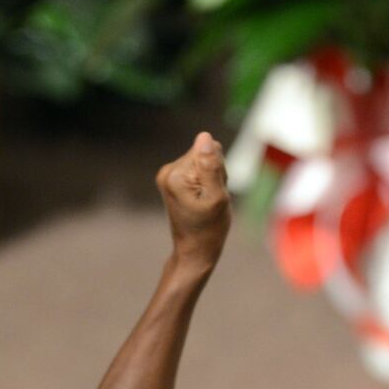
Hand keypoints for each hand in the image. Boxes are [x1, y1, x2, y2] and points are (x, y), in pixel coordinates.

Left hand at [156, 130, 230, 269]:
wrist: (195, 251)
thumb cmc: (209, 229)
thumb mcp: (217, 198)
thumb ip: (212, 166)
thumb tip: (205, 137)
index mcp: (176, 175)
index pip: (208, 151)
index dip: (220, 170)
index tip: (214, 192)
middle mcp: (168, 171)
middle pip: (204, 154)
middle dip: (215, 174)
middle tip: (212, 199)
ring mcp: (168, 175)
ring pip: (203, 162)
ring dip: (212, 180)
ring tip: (207, 202)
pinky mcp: (172, 179)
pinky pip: (198, 170)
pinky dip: (206, 184)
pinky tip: (203, 200)